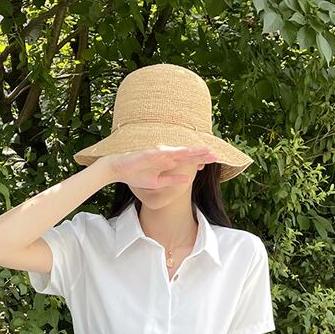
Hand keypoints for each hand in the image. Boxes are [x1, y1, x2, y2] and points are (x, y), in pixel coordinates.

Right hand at [99, 146, 217, 189]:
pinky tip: (184, 153)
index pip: (187, 161)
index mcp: (168, 162)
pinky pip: (163, 154)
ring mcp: (158, 154)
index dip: (199, 160)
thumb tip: (188, 180)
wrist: (119, 169)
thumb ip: (172, 181)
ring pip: (178, 152)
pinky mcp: (149, 154)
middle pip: (186, 154)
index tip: (213, 160)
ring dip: (191, 151)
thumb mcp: (157, 183)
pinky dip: (173, 153)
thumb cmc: (137, 175)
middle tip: (215, 154)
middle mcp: (165, 156)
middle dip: (200, 154)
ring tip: (204, 150)